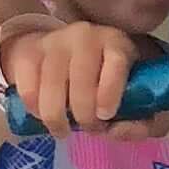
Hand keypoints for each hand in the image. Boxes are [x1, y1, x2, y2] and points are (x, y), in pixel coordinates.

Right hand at [0, 18, 138, 133]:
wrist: (63, 52)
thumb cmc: (106, 80)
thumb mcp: (134, 95)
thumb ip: (140, 121)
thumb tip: (117, 131)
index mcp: (116, 43)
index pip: (116, 62)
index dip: (110, 91)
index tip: (105, 116)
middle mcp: (86, 36)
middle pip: (81, 78)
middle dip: (84, 114)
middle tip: (89, 129)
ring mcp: (54, 41)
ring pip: (51, 84)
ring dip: (56, 117)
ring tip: (64, 130)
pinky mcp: (29, 51)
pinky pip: (28, 86)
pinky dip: (34, 108)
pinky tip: (43, 115)